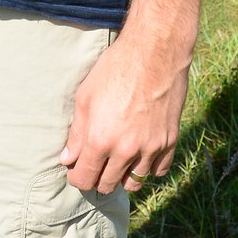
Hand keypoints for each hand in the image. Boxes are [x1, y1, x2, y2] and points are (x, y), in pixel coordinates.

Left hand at [59, 29, 189, 194]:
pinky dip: (147, 168)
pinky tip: (139, 155)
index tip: (76, 170)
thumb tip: (68, 159)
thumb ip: (77, 133)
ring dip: (122, 176)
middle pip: (108, 185)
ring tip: (116, 161)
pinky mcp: (170, 141)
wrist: (155, 53)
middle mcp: (126, 150)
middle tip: (95, 164)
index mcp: (101, 140)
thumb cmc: (115, 69)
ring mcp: (151, 148)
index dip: (77, 178)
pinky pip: (157, 171)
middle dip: (97, 179)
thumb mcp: (85, 97)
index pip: (85, 179)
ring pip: (134, 182)